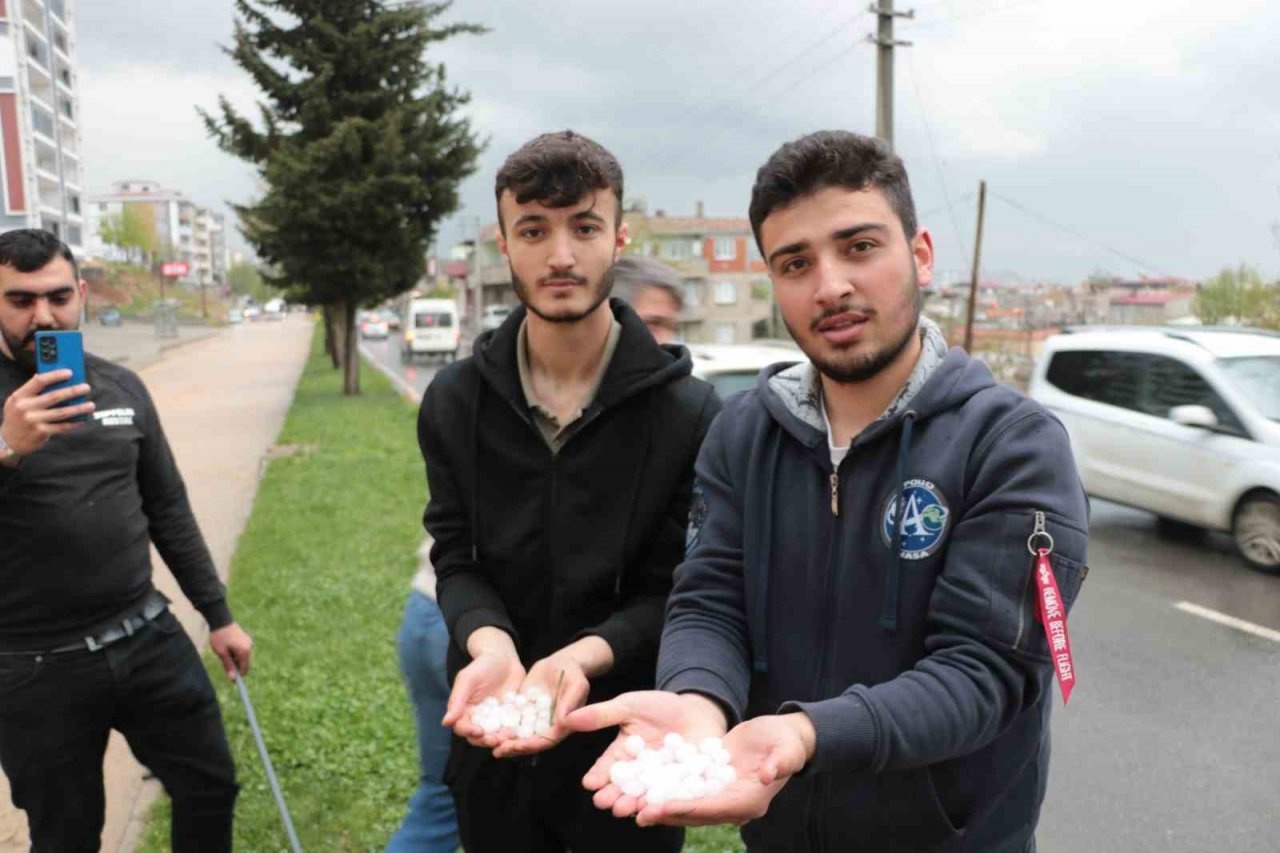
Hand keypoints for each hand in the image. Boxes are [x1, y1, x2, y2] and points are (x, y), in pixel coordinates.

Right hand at [1, 369, 94, 457]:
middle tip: (86, 388)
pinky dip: (73, 423)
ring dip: (78, 408)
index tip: (70, 372)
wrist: (9, 440)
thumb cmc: (18, 416)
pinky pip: (61, 427)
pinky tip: (82, 419)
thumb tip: (51, 374)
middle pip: (54, 396)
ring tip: (90, 405)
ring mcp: (33, 421)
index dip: (55, 376)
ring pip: (61, 413)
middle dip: (72, 391)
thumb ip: (33, 390)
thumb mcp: (18, 401)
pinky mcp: (41, 433)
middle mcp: (26, 408)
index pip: (39, 381)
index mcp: (20, 396)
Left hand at [209, 623, 253, 679]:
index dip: (239, 676)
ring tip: (224, 653)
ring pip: (243, 657)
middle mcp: (249, 647)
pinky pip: (243, 650)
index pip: (245, 669)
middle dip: (236, 666)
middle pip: (245, 663)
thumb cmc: (219, 637)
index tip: (232, 681)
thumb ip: (228, 666)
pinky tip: (228, 648)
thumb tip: (233, 679)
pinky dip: (237, 653)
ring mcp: (248, 642)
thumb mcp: (222, 653)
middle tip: (224, 663)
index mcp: (244, 651)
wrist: (220, 620)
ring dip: (236, 659)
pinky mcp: (246, 639)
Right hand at [441, 649, 525, 747]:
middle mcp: (478, 719)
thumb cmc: (482, 666)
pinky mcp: (510, 718)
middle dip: (486, 740)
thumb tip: (445, 723)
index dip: (468, 732)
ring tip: (509, 737)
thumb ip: (457, 700)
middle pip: (479, 737)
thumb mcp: (468, 680)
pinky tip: (519, 732)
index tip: (478, 731)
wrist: (504, 659)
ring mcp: (495, 720)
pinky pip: (511, 728)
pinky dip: (514, 733)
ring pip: (495, 736)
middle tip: (495, 739)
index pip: (462, 727)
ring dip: (500, 739)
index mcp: (464, 712)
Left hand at [491, 652, 590, 758]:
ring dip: (506, 742)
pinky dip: (502, 727)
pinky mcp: (525, 712)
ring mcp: (535, 720)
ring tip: (491, 745)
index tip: (520, 745)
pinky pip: (513, 722)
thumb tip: (563, 722)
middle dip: (516, 747)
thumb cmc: (573, 672)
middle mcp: (548, 726)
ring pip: (520, 735)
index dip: (534, 744)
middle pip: (532, 742)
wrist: (561, 663)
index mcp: (563, 725)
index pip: (548, 739)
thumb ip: (570, 702)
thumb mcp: (576, 684)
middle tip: (500, 750)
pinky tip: (488, 730)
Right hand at [564, 691, 728, 818]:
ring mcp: (660, 780)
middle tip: (603, 802)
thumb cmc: (660, 707)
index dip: (598, 776)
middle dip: (612, 795)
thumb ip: (601, 715)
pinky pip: (673, 795)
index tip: (589, 783)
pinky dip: (665, 802)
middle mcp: (639, 772)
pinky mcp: (682, 785)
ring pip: (644, 796)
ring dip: (633, 804)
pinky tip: (657, 807)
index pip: (607, 767)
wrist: (697, 710)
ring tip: (624, 809)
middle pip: (623, 787)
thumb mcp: (628, 705)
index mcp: (623, 754)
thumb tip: (567, 717)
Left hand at [634, 712, 813, 827]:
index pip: (715, 808)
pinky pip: (689, 791)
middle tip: (641, 814)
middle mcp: (734, 804)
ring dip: (664, 808)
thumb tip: (767, 775)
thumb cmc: (786, 741)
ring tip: (637, 808)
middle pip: (697, 814)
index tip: (664, 807)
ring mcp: (724, 796)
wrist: (783, 736)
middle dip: (669, 814)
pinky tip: (647, 790)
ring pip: (689, 806)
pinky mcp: (715, 784)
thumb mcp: (785, 749)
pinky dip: (669, 792)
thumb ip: (778, 763)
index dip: (688, 809)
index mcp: (751, 800)